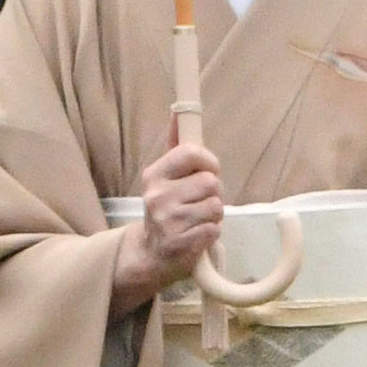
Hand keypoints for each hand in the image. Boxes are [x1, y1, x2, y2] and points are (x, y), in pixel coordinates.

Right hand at [115, 135, 229, 297]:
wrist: (151, 253)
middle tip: (201, 202)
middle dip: (213, 193)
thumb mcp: (164, 177)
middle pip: (210, 182)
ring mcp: (168, 221)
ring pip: (216, 206)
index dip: (209, 161)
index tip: (209, 171)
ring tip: (199, 219)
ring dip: (214, 214)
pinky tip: (197, 234)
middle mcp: (158, 196)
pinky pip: (214, 229)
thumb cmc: (166, 209)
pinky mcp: (180, 244)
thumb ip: (176, 147)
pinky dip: (211, 233)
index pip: (192, 153)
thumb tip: (178, 113)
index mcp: (154, 175)